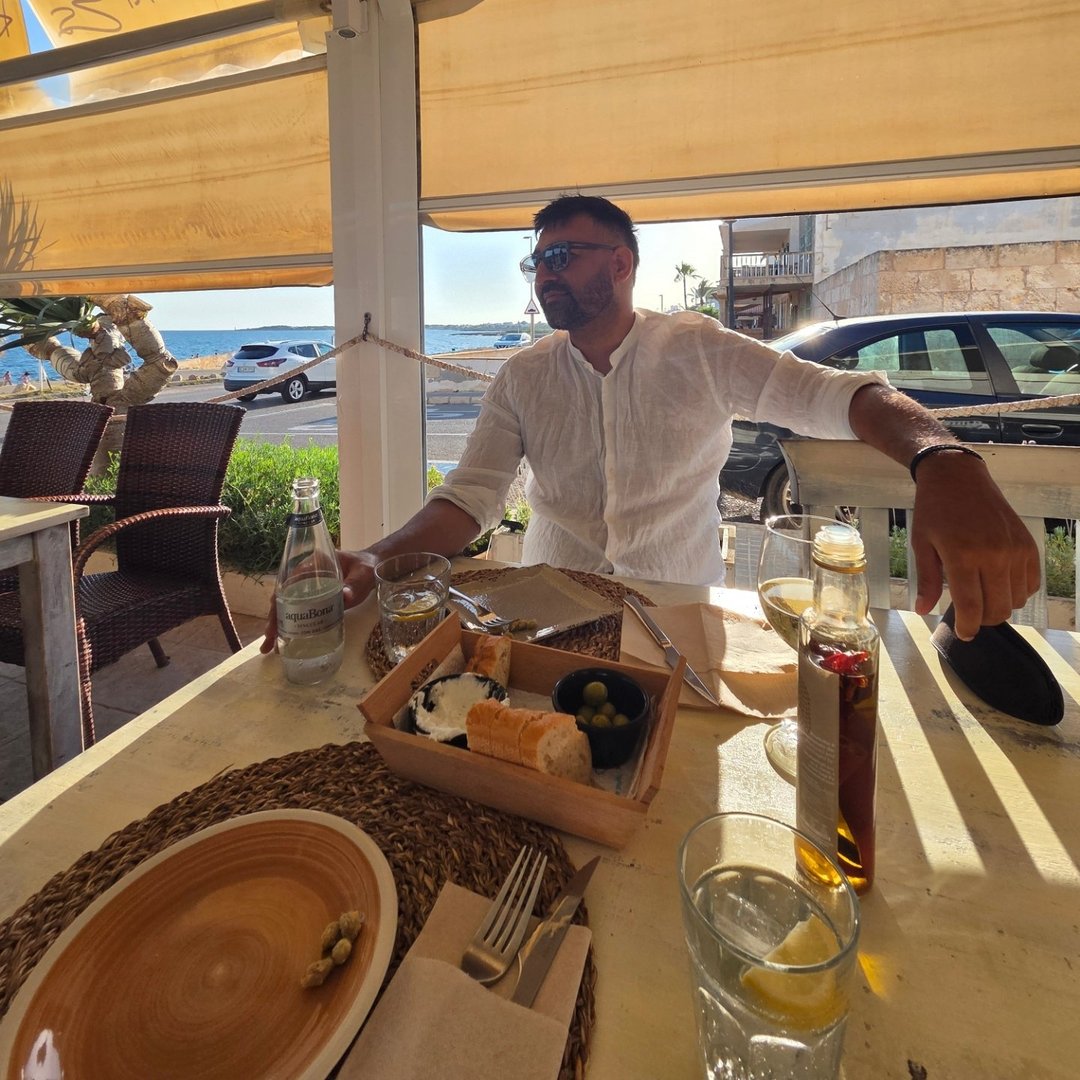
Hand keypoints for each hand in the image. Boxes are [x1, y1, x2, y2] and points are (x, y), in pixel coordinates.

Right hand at [260, 549, 379, 652]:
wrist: (375, 565)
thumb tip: (345, 597)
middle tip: (269, 641)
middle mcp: (306, 575)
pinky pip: (301, 612)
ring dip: (279, 625)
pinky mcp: (316, 599)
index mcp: (313, 563)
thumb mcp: (363, 574)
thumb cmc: (368, 566)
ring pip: (289, 606)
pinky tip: (286, 642)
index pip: (289, 582)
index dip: (279, 601)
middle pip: (284, 597)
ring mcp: (309, 588)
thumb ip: (355, 584)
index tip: (274, 620)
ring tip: (271, 648)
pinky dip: (292, 626)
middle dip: (275, 619)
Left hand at [909, 455, 1040, 639]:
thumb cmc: (934, 511)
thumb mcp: (921, 545)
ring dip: (999, 606)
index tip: (962, 634)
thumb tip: (924, 610)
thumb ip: (927, 580)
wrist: (959, 477)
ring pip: (1016, 600)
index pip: (972, 607)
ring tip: (981, 595)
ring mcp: (1015, 550)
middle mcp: (994, 555)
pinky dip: (1017, 591)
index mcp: (963, 556)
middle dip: (982, 620)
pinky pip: (1031, 583)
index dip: (967, 627)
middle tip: (968, 614)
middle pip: (998, 609)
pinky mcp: (1028, 545)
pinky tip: (998, 583)